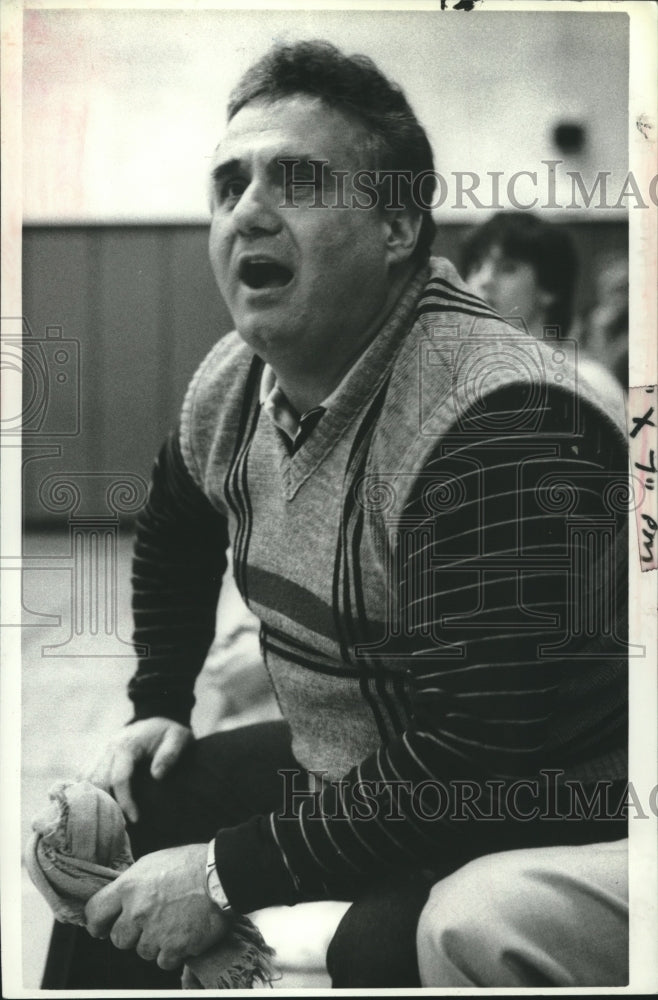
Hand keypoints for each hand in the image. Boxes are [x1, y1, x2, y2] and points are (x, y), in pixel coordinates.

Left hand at [85, 843, 229, 969]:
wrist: (221, 874)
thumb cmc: (190, 864)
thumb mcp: (152, 863)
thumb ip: (131, 884)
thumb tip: (118, 901)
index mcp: (128, 886)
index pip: (95, 913)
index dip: (96, 922)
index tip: (101, 927)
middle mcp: (137, 911)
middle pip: (118, 939)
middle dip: (131, 934)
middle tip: (149, 923)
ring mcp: (155, 931)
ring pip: (142, 951)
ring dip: (154, 943)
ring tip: (172, 923)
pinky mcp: (175, 947)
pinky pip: (163, 961)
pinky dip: (172, 952)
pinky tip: (182, 934)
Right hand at [86, 717, 192, 821]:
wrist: (156, 718)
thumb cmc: (169, 732)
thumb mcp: (179, 738)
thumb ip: (170, 754)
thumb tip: (157, 775)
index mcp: (126, 745)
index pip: (119, 778)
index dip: (125, 801)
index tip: (135, 819)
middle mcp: (108, 748)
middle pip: (98, 783)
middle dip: (108, 806)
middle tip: (121, 826)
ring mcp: (99, 753)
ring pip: (87, 782)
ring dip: (95, 801)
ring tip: (110, 821)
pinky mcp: (96, 758)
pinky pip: (85, 778)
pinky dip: (88, 794)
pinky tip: (99, 809)